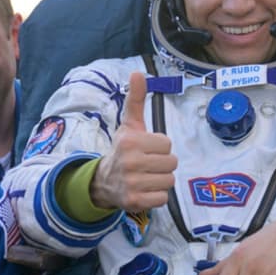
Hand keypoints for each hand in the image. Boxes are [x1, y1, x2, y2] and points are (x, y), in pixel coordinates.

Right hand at [90, 71, 176, 210]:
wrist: (103, 181)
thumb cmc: (124, 150)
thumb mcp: (129, 125)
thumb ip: (136, 100)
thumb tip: (138, 73)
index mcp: (130, 141)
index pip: (168, 144)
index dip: (160, 147)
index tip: (146, 150)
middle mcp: (130, 162)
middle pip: (172, 162)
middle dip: (162, 164)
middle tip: (146, 165)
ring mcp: (131, 183)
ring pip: (169, 180)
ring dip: (160, 180)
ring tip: (145, 177)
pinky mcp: (134, 201)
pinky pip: (163, 198)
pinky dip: (157, 196)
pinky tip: (144, 190)